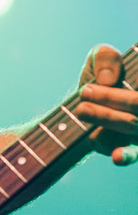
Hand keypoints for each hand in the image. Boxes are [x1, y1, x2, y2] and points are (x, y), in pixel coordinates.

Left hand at [77, 44, 137, 165]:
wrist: (83, 107)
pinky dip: (125, 155)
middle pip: (136, 102)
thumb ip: (106, 58)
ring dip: (106, 117)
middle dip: (110, 97)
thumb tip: (108, 79)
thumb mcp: (99, 59)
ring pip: (131, 124)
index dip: (124, 87)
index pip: (137, 81)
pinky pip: (132, 153)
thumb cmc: (99, 77)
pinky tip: (116, 156)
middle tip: (85, 91)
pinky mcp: (131, 147)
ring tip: (81, 109)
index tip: (110, 80)